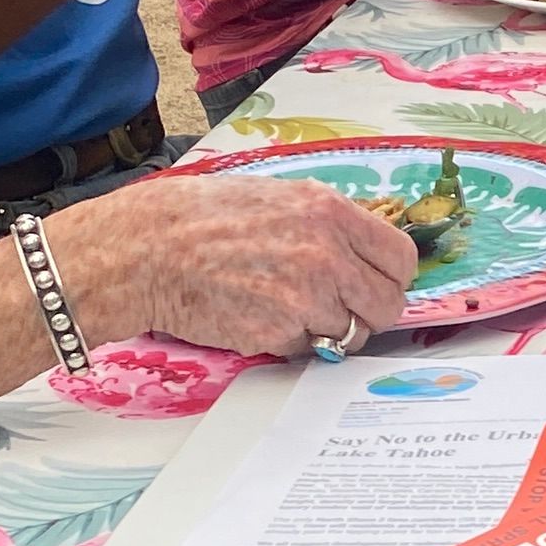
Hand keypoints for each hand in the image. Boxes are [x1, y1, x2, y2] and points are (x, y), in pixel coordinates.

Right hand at [58, 169, 417, 360]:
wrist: (145, 249)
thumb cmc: (201, 217)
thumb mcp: (276, 196)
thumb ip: (326, 223)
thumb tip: (362, 251)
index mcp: (330, 213)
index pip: (400, 259)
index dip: (390, 277)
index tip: (375, 283)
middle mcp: (327, 256)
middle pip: (388, 304)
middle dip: (369, 311)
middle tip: (340, 307)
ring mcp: (305, 299)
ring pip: (351, 333)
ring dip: (329, 329)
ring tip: (288, 307)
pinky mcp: (279, 334)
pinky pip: (308, 349)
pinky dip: (291, 341)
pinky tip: (259, 316)